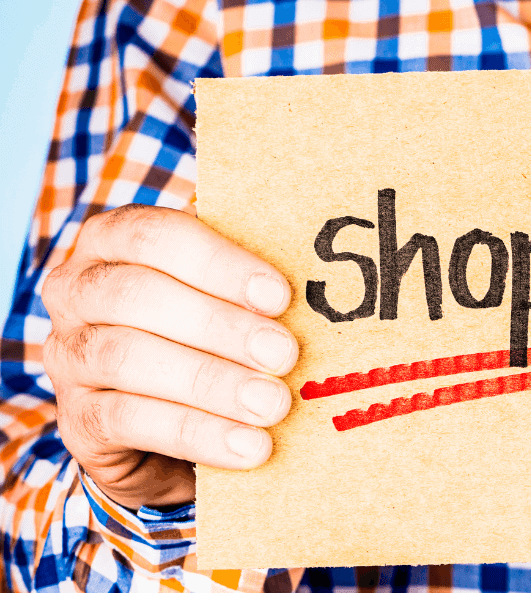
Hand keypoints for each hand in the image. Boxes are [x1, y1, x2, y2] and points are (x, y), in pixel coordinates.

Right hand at [41, 205, 295, 508]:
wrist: (169, 426)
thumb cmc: (209, 336)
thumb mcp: (226, 296)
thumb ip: (248, 276)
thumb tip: (310, 261)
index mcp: (112, 240)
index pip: (156, 235)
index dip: (218, 263)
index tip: (279, 295)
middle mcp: (76, 290)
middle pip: (138, 296)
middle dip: (221, 326)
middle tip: (285, 355)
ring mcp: (67, 355)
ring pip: (128, 358)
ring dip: (211, 383)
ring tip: (274, 405)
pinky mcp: (76, 419)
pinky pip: (127, 421)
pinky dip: (195, 434)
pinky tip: (248, 447)